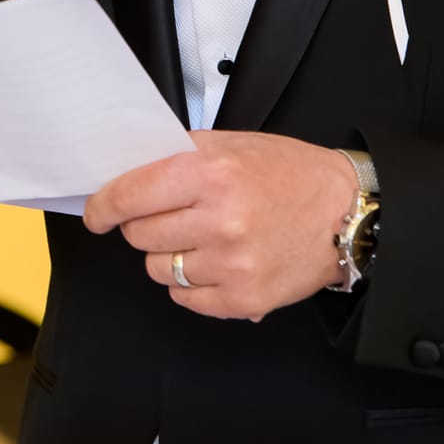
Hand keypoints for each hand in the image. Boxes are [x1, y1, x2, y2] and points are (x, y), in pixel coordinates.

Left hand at [84, 131, 358, 320]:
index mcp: (212, 174)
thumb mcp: (235, 144)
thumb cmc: (291, 175)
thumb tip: (128, 172)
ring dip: (170, 256)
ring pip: (158, 270)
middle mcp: (220, 221)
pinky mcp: (242, 299)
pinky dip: (192, 284)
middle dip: (145, 226)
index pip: (132, 195)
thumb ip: (181, 154)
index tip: (97, 213)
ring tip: (202, 240)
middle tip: (171, 217)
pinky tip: (216, 263)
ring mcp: (231, 265)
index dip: (104, 206)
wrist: (346, 215)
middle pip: (140, 235)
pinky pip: (185, 299)